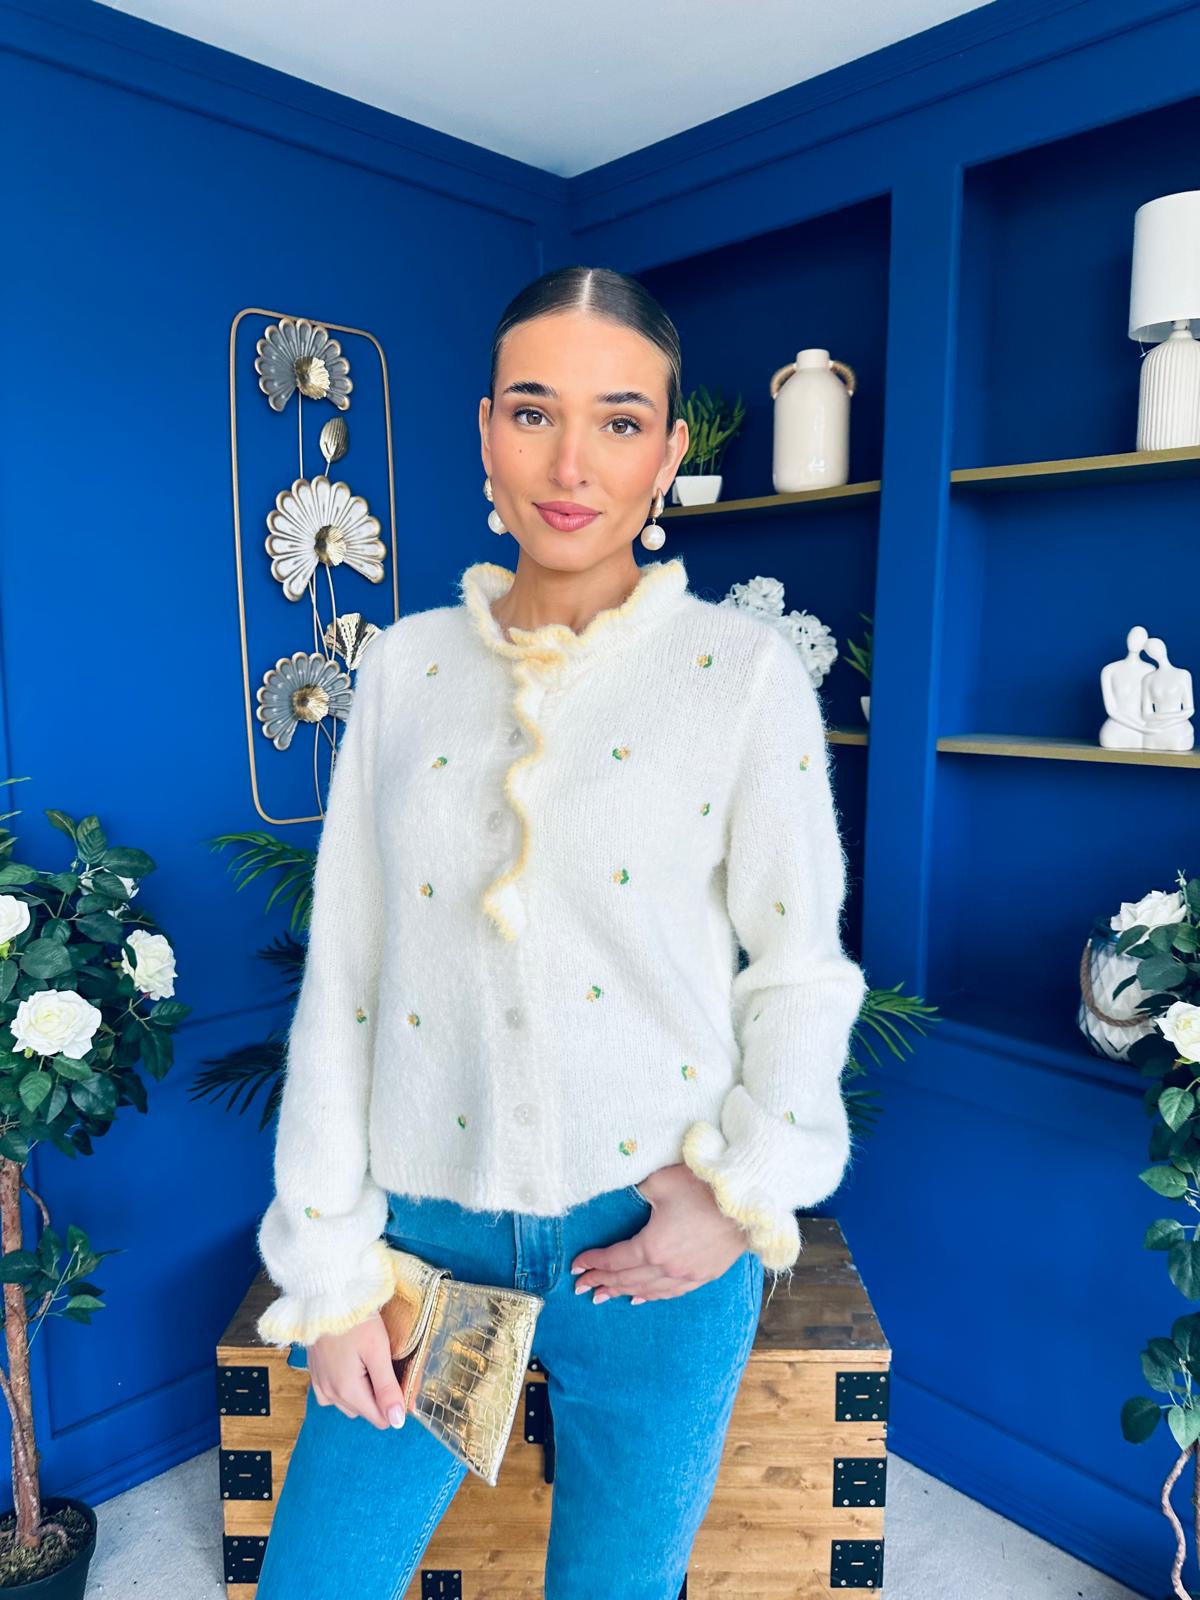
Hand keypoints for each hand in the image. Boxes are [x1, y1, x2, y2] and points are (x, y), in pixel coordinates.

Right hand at [307, 1313, 408, 1429]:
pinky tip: (350, 1364)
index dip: (394, 1403)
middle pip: (364, 1410)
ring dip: (361, 1391)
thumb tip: (397, 1422)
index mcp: (347, 1391)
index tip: (399, 1378)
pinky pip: (331, 1392)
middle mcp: (329, 1394)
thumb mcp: (378, 1351)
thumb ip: (387, 1388)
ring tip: (367, 1360)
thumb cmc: (356, 1320)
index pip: (379, 1419)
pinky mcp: (314, 1373)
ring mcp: (319, 1384)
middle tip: (384, 1363)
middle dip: (378, 1395)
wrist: (325, 1296)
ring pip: (348, 1403)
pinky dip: (344, 1385)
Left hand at [570, 1163, 749, 1304]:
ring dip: (624, 1292)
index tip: (576, 1266)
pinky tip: (642, 1298)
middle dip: (602, 1281)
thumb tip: (626, 1195)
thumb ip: (638, 1191)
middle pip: (627, 1279)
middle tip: (582, 1287)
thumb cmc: (703, 1185)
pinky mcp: (706, 1275)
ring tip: (604, 1295)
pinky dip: (652, 1296)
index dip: (593, 1262)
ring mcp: (688, 1275)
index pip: (614, 1259)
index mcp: (652, 1246)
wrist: (750, 1199)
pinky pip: (672, 1292)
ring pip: (648, 1290)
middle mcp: (667, 1267)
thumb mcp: (660, 1181)